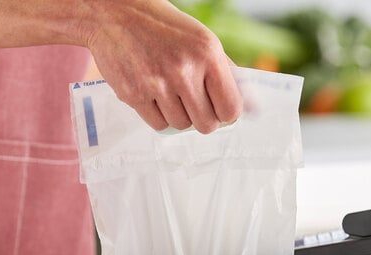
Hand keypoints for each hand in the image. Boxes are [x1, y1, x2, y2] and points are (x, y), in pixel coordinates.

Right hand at [84, 0, 242, 133]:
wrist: (115, 14)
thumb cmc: (165, 30)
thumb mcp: (202, 42)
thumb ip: (227, 74)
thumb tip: (255, 108)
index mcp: (207, 53)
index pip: (230, 109)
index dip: (226, 114)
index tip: (218, 109)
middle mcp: (184, 69)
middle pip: (206, 125)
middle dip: (201, 118)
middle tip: (192, 101)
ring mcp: (158, 84)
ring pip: (181, 126)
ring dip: (177, 114)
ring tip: (168, 90)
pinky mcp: (135, 95)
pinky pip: (158, 125)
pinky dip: (159, 115)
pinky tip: (153, 94)